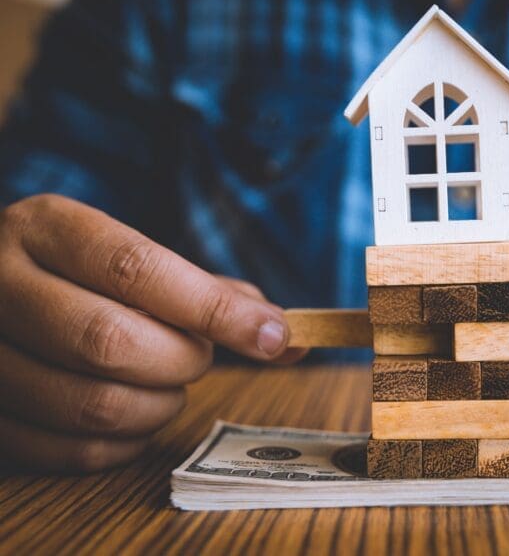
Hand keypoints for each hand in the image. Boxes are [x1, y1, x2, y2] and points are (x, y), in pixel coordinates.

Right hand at [0, 194, 294, 471]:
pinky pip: (70, 450)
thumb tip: (290, 338)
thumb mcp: (134, 262)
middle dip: (182, 360)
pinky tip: (135, 415)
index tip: (273, 336)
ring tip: (164, 383)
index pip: (136, 268)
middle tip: (197, 355)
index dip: (213, 309)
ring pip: (93, 405)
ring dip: (158, 406)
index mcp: (47, 228)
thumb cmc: (82, 278)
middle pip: (112, 341)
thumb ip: (210, 293)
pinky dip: (125, 444)